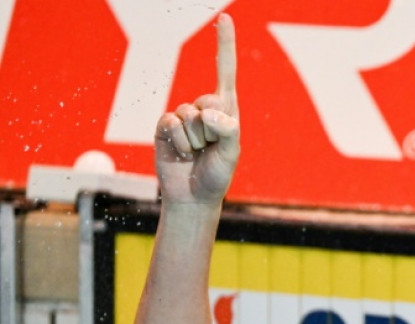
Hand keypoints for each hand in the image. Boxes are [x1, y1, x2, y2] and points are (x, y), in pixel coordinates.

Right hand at [154, 13, 238, 204]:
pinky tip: (181, 154)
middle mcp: (205, 108)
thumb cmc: (216, 175)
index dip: (224, 44)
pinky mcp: (164, 126)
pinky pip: (170, 123)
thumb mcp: (231, 154)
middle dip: (210, 131)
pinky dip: (178, 143)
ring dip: (193, 142)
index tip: (224, 17)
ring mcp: (183, 116)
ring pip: (188, 116)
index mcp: (227, 109)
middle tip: (209, 150)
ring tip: (196, 154)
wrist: (192, 196)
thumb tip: (210, 112)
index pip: (226, 70)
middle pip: (207, 103)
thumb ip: (228, 130)